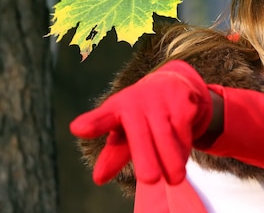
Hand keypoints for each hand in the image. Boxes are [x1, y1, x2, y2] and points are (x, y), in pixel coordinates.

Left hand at [70, 60, 212, 185]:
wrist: (172, 82)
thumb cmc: (142, 113)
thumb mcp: (125, 130)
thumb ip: (113, 154)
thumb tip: (98, 178)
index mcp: (116, 109)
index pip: (103, 118)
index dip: (92, 123)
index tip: (79, 129)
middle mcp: (137, 101)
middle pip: (139, 134)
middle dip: (145, 156)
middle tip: (149, 180)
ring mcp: (160, 99)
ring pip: (167, 135)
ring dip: (172, 159)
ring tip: (174, 179)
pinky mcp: (182, 101)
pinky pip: (184, 130)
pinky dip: (184, 147)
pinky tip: (182, 156)